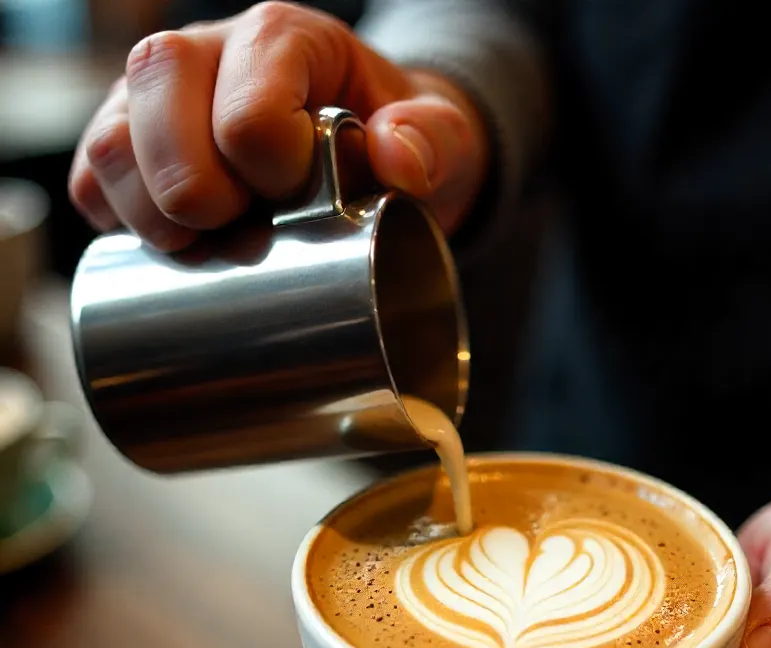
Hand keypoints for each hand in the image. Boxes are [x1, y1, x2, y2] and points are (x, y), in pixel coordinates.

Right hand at [69, 1, 488, 249]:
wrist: (370, 156)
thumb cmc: (398, 142)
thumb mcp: (443, 137)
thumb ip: (433, 140)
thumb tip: (394, 159)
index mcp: (282, 38)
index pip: (247, 111)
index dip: (272, 176)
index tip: (303, 201)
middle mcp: (207, 52)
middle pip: (156, 104)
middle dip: (199, 196)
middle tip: (246, 236)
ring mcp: (159, 96)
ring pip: (110, 143)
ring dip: (151, 215)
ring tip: (207, 249)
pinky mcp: (132, 141)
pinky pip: (90, 179)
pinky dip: (117, 221)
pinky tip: (171, 246)